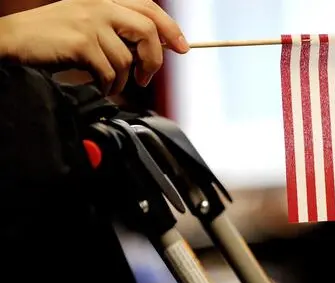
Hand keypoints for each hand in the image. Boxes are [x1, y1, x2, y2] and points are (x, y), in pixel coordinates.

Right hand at [0, 0, 189, 94]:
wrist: (11, 40)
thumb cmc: (50, 37)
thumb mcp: (86, 23)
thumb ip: (117, 30)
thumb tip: (152, 50)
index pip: (149, 8)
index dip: (170, 28)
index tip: (182, 47)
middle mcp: (99, 5)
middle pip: (147, 30)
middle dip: (154, 58)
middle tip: (146, 77)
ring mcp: (90, 22)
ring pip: (126, 58)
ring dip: (122, 80)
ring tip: (110, 84)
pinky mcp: (81, 42)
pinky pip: (109, 71)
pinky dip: (108, 85)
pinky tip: (99, 86)